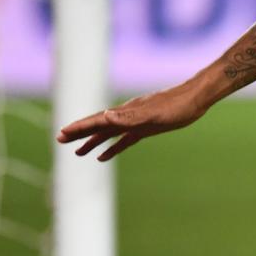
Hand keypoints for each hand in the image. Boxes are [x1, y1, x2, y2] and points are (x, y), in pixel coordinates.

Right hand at [56, 83, 209, 160]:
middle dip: (79, 134)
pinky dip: (113, 147)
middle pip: (97, 126)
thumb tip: (105, 116)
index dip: (79, 128)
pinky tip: (105, 156)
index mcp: (125, 113)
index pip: (96, 121)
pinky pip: (124, 140)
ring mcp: (135, 122)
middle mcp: (126, 116)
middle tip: (60, 141)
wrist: (195, 100)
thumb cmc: (176, 107)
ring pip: (108, 134)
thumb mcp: (153, 114)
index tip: (62, 134)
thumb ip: (130, 117)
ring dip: (92, 142)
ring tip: (78, 153)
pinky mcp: (146, 129)